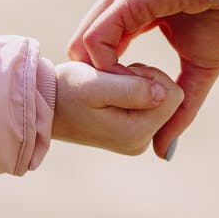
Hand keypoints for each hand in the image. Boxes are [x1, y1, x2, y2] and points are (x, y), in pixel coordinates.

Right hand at [52, 61, 183, 156]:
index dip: (150, 76)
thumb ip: (132, 89)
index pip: (172, 95)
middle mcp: (141, 143)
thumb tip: (165, 94)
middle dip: (145, 80)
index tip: (120, 74)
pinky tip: (111, 93)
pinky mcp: (133, 133)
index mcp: (136, 133)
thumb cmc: (66, 91)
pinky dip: (134, 91)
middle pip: (169, 98)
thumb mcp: (95, 84)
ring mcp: (138, 140)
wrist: (45, 104)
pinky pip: (151, 104)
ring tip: (108, 86)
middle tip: (112, 80)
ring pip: (161, 98)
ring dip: (138, 83)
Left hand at [68, 0, 218, 158]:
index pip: (100, 44)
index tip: (127, 100)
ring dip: (102, 78)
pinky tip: (128, 81)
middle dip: (98, 80)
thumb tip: (164, 150)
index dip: (107, 77)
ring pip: (85, 43)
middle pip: (85, 45)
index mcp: (135, 5)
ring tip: (128, 95)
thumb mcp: (199, 69)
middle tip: (120, 104)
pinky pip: (98, 38)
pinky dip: (106, 67)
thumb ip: (178, 106)